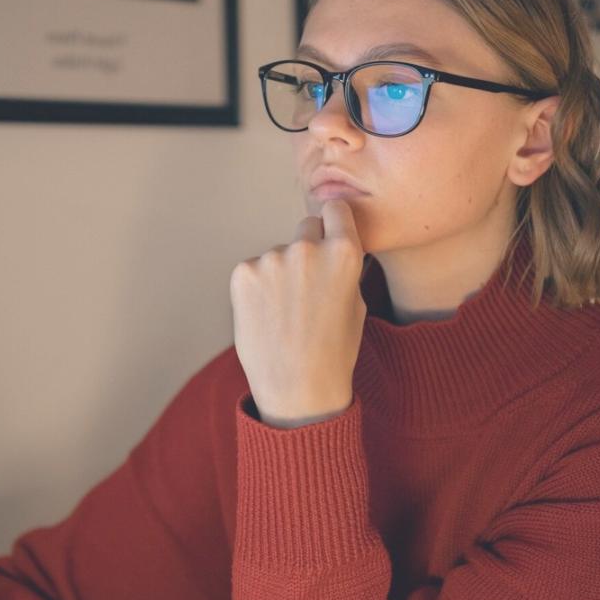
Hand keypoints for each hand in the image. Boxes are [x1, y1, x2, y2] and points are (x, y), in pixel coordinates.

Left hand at [229, 198, 367, 427]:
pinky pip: (254, 270)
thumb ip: (342, 266)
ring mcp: (271, 259)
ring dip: (280, 273)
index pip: (337, 210)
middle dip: (308, 248)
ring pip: (278, 254)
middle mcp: (307, 248)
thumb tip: (328, 243)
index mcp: (344, 253)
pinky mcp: (243, 273)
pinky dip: (258, 288)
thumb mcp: (355, 303)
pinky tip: (267, 317)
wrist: (297, 389)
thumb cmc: (333, 352)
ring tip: (285, 315)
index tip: (330, 235)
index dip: (334, 224)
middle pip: (306, 227)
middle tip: (306, 288)